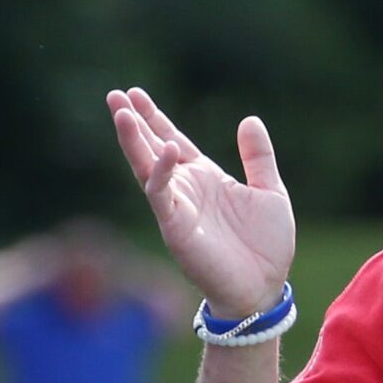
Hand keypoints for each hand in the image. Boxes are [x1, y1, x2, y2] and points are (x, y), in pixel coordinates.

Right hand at [107, 87, 293, 318]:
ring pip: (147, 168)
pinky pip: (162, 196)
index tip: (135, 93)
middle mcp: (185, 190)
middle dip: (133, 123)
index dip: (154, 118)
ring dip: (133, 142)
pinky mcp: (176, 228)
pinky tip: (163, 150)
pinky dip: (160, 173)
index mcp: (205, 178)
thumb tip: (249, 119)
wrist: (263, 289)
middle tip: (113, 95)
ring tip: (121, 112)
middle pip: (151, 149)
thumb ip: (258, 157)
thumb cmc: (266, 247)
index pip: (172, 141)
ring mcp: (177, 208)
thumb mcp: (270, 191)